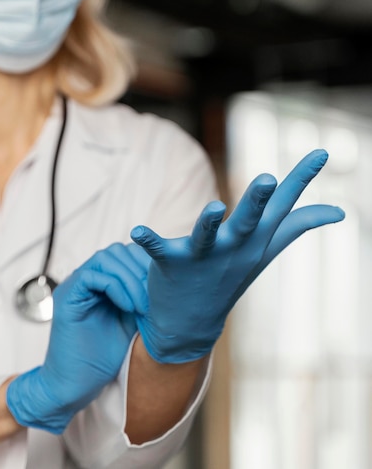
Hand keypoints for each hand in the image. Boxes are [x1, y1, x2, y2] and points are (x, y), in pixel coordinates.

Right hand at [6, 243, 150, 433]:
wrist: (75, 387)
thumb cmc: (100, 360)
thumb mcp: (131, 323)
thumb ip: (140, 300)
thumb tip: (168, 287)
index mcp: (102, 284)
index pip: (126, 254)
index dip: (146, 264)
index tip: (163, 287)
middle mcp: (87, 280)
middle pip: (116, 251)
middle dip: (140, 269)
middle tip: (154, 296)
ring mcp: (75, 287)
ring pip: (104, 258)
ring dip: (130, 279)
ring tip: (142, 305)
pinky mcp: (67, 298)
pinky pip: (91, 277)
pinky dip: (114, 287)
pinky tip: (127, 307)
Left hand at [131, 149, 344, 363]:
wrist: (190, 324)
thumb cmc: (230, 276)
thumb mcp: (265, 251)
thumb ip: (295, 227)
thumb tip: (338, 212)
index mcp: (256, 240)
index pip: (283, 206)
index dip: (301, 178)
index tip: (322, 150)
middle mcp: (233, 247)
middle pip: (249, 220)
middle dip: (258, 200)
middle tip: (266, 178)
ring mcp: (203, 257)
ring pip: (207, 235)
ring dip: (209, 222)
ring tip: (214, 207)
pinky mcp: (171, 264)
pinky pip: (158, 249)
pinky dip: (148, 240)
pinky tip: (136, 230)